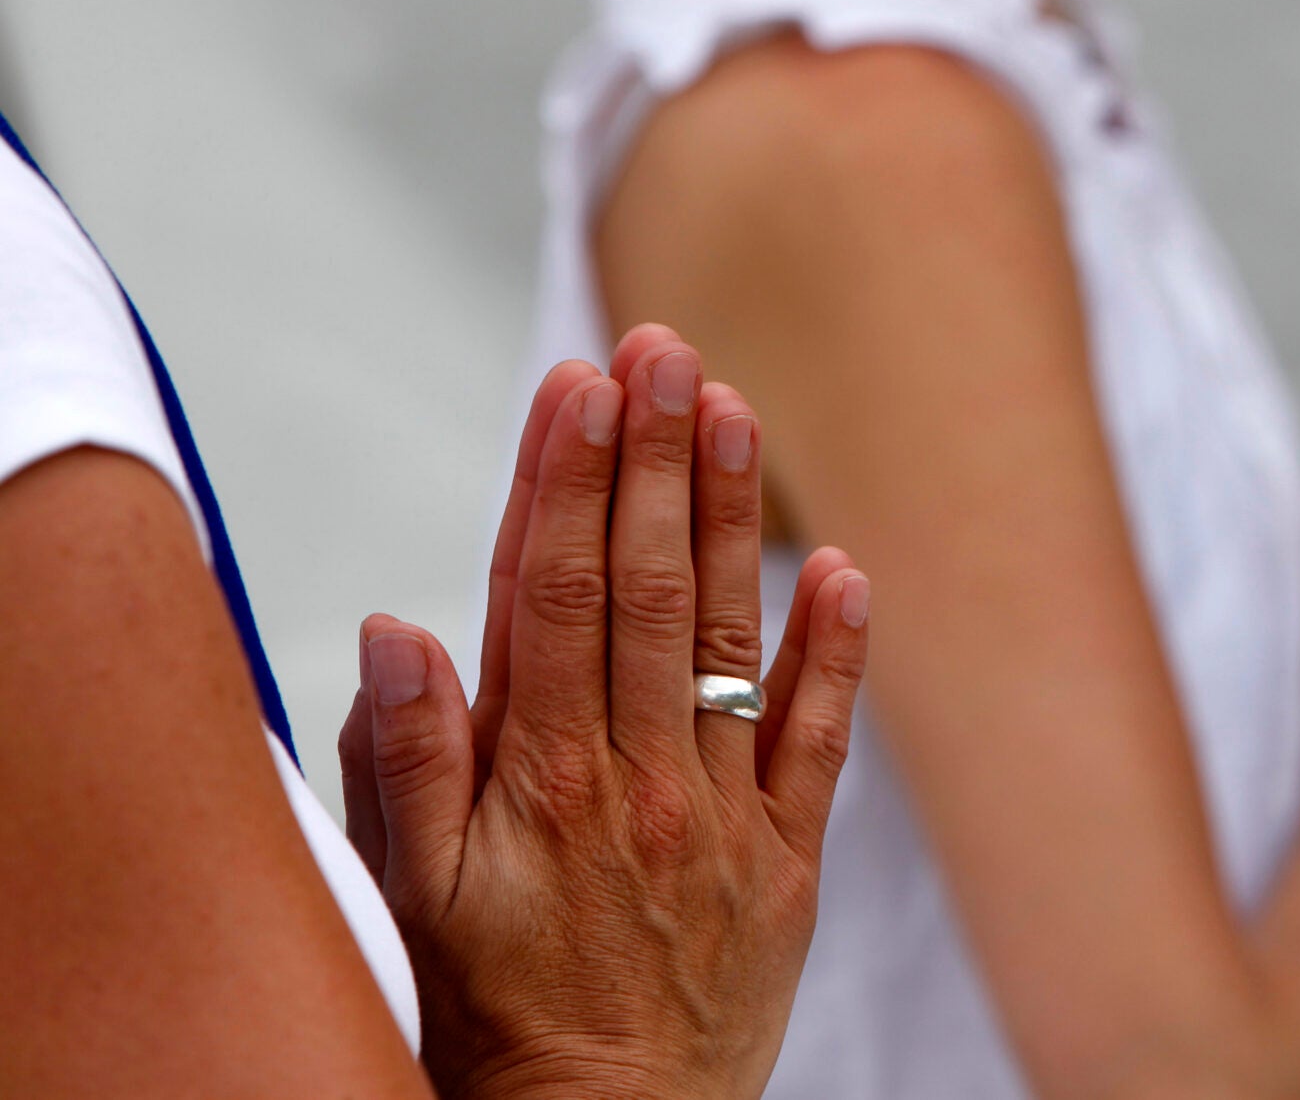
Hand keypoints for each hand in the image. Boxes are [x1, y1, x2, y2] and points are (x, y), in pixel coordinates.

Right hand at [336, 326, 872, 1099]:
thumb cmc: (492, 1008)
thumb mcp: (411, 895)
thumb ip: (406, 758)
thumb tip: (395, 624)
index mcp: (541, 777)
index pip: (556, 595)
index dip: (567, 482)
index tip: (579, 384)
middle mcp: (638, 779)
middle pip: (649, 591)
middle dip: (653, 460)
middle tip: (663, 350)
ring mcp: (722, 814)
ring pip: (731, 639)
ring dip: (733, 518)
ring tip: (734, 408)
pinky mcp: (790, 858)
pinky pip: (820, 739)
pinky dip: (835, 652)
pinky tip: (846, 567)